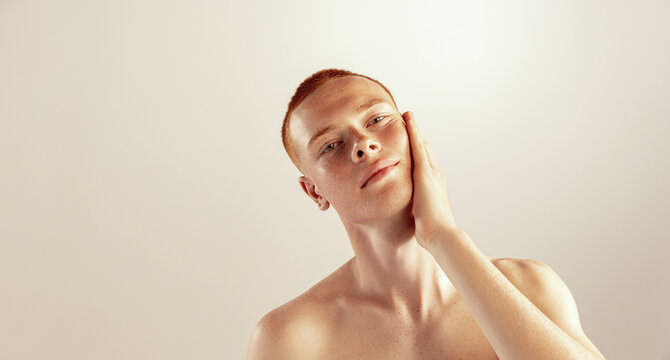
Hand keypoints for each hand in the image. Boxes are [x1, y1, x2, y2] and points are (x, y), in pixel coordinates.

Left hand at [403, 110, 458, 247]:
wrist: (440, 234)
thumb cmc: (431, 231)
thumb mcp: (421, 216)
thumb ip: (417, 210)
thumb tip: (413, 215)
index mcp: (434, 185)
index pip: (425, 162)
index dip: (419, 150)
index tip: (413, 139)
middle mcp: (436, 175)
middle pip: (426, 149)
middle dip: (418, 135)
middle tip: (409, 120)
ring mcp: (431, 172)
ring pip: (422, 144)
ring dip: (415, 129)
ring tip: (407, 115)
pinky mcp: (425, 172)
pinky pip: (418, 146)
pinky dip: (414, 132)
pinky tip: (408, 120)